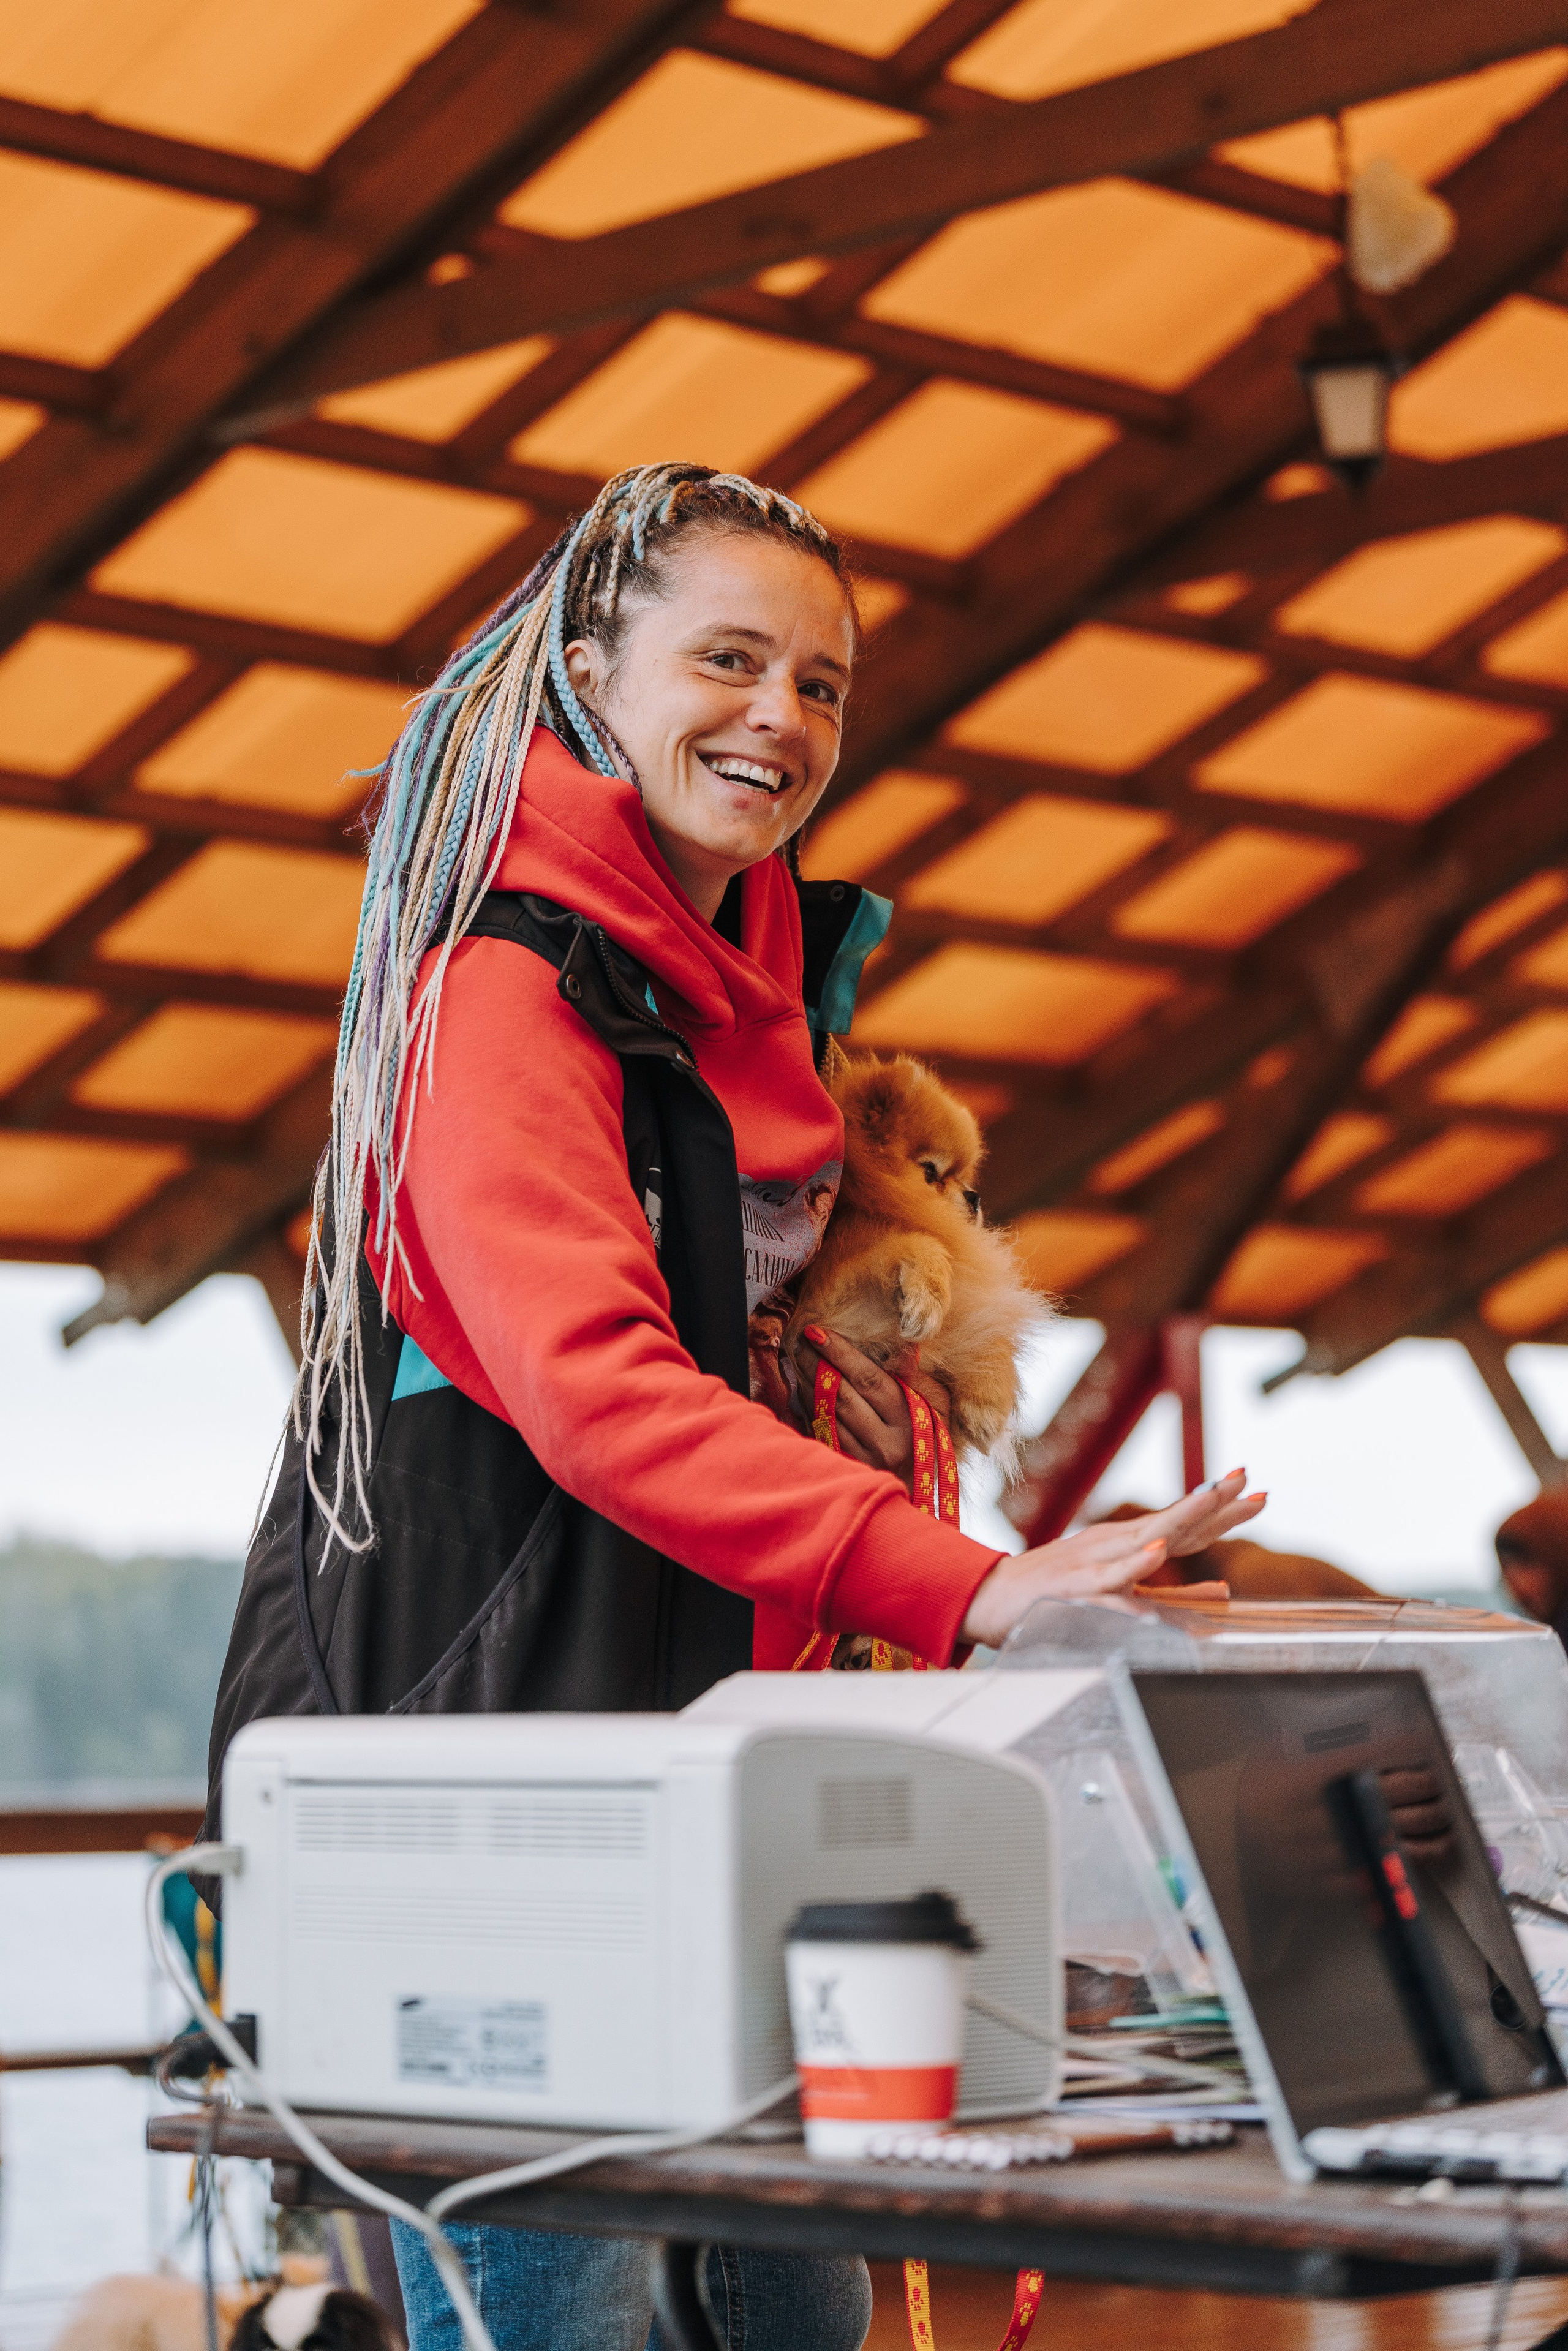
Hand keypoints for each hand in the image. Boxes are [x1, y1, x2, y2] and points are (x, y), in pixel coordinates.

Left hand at [797, 1324, 950, 1496]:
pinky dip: (810, 1407)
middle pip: (842, 1395)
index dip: (841, 1353)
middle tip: (801, 1341)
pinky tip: (805, 1389)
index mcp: (908, 1420)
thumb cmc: (929, 1433)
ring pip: (827, 1414)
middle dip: (817, 1364)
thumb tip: (904, 1347)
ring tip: (800, 1359)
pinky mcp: (848, 1466)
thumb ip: (919, 1377)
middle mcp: (885, 1443)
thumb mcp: (937, 1405)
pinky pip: (822, 1431)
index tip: (817, 1332)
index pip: (869, 1379)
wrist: (920, 1482)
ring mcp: (864, 1459)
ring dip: (809, 1384)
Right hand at [960, 1469, 1265, 1647]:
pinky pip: (1109, 1576)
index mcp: (1130, 1545)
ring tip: (1213, 1496)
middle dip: (1212, 1501)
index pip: (1187, 1525)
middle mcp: (1116, 1544)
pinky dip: (1133, 1564)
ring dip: (1181, 1517)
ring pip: (1146, 1538)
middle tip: (1247, 1478)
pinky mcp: (1077, 1587)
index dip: (1223, 1509)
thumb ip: (1176, 1597)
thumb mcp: (1124, 1591)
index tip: (1258, 1491)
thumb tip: (1227, 1593)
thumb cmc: (1056, 1593)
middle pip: (1174, 1522)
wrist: (989, 1597)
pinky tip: (1156, 1551)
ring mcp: (1096, 1562)